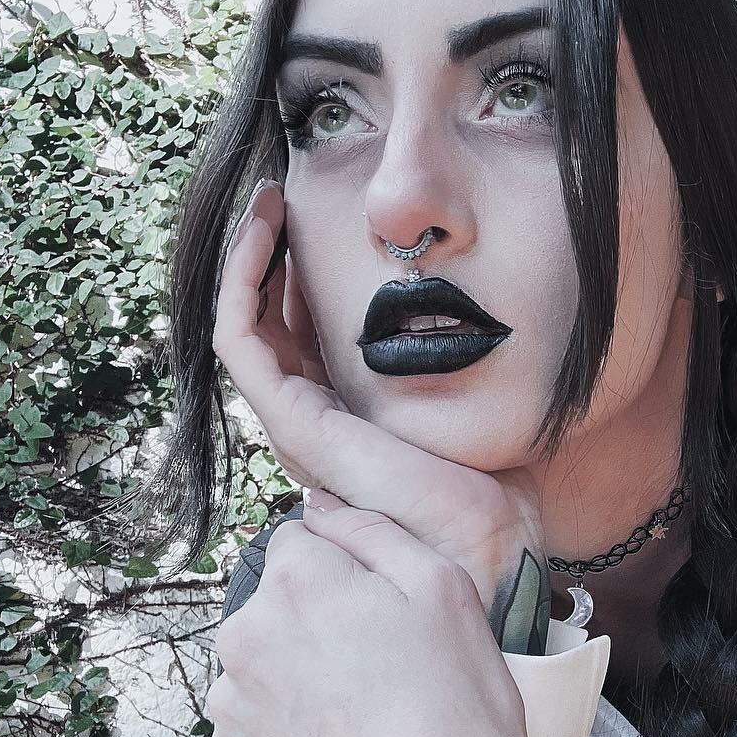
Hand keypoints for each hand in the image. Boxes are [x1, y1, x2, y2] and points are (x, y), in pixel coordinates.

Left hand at [208, 495, 557, 736]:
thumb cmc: (457, 708)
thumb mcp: (446, 588)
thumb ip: (374, 530)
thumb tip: (323, 506)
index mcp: (297, 582)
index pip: (303, 542)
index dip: (351, 573)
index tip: (388, 611)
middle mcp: (244, 636)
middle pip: (278, 603)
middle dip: (321, 621)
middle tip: (387, 667)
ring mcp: (231, 705)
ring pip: (265, 663)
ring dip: (301, 675)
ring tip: (367, 716)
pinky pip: (257, 723)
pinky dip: (290, 730)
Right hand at [212, 179, 549, 653]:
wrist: (489, 540)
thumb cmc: (497, 488)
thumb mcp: (478, 406)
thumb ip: (463, 368)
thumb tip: (486, 316)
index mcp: (351, 418)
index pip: (302, 334)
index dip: (297, 273)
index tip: (313, 216)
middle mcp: (315, 422)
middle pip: (267, 325)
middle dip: (265, 255)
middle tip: (278, 196)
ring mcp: (298, 424)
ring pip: (242, 326)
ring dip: (243, 259)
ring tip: (263, 202)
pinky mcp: (292, 422)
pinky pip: (240, 341)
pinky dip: (240, 284)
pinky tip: (260, 235)